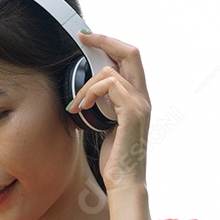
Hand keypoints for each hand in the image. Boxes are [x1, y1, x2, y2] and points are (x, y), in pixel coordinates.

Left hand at [66, 31, 151, 189]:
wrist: (124, 182)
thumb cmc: (114, 159)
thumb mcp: (106, 125)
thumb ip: (104, 106)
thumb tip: (88, 93)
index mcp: (138, 99)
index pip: (130, 59)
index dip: (111, 44)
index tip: (89, 38)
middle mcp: (143, 98)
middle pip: (131, 52)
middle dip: (105, 40)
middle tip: (83, 37)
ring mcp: (140, 105)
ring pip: (111, 72)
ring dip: (86, 85)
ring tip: (75, 104)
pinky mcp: (132, 114)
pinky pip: (110, 86)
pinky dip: (90, 93)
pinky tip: (81, 108)